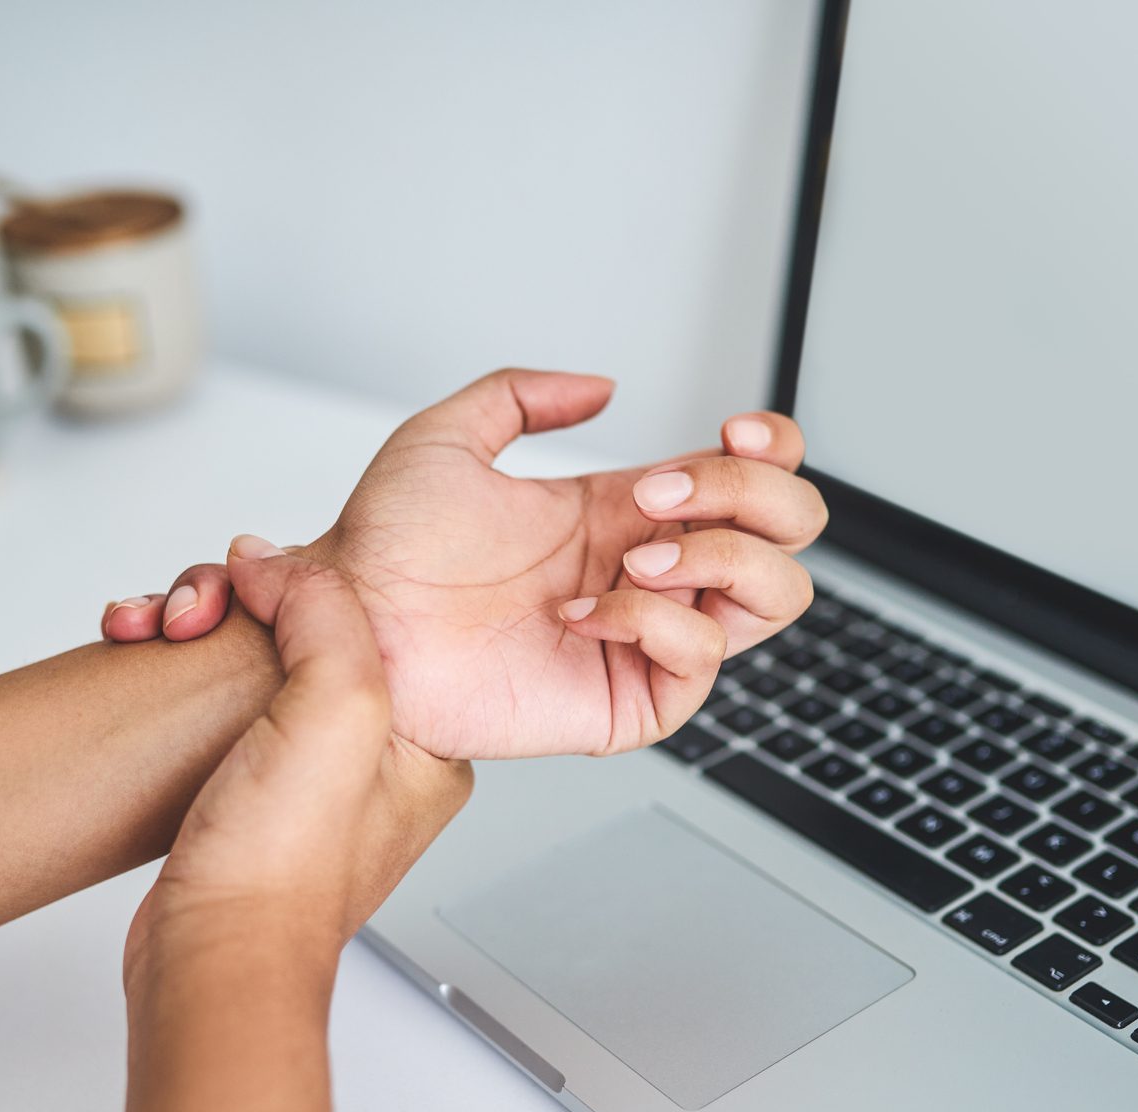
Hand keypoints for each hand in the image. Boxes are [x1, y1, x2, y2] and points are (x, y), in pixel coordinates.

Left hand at [104, 369, 825, 759]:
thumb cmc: (382, 551)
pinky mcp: (628, 698)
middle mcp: (650, 571)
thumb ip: (523, 395)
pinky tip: (579, 613)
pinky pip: (697, 661)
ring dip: (718, 558)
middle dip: (749, 496)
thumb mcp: (446, 438)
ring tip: (633, 557)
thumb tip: (601, 387)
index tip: (732, 432)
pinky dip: (651, 622)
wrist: (351, 626)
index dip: (771, 452)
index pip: (753, 479)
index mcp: (625, 512)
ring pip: (772, 599)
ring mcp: (646, 636)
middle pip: (787, 533)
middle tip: (662, 493)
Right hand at [122, 542, 470, 994]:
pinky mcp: (246, 791)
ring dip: (192, 628)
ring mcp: (308, 777)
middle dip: (231, 603)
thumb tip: (272, 561)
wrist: (210, 954)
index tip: (248, 577)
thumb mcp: (337, 708)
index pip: (372, 615)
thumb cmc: (285, 871)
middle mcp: (375, 758)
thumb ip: (324, 611)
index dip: (302, 580)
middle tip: (190, 612)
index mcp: (429, 739)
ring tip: (155, 631)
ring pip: (249, 657)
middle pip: (304, 629)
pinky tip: (146, 658)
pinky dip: (174, 670)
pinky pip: (213, 701)